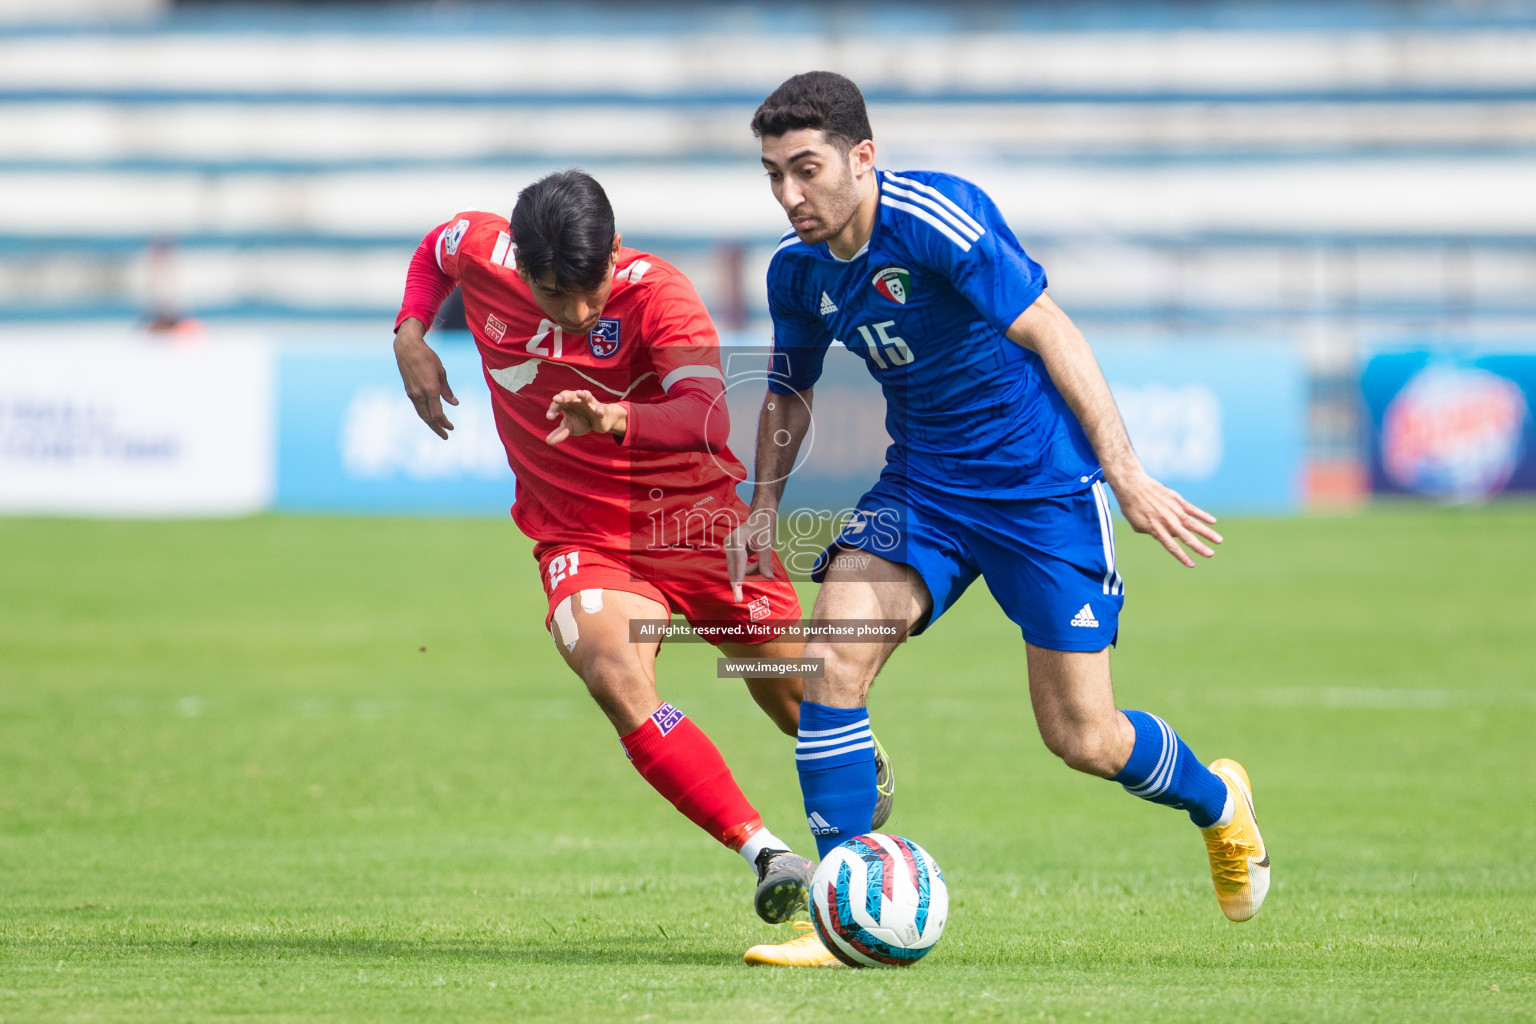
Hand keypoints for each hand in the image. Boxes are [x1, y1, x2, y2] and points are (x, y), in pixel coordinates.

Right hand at [393, 320, 457, 438]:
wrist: (407, 348)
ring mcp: (412, 393)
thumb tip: (455, 403)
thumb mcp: (441, 372)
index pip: (437, 414)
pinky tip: (430, 416)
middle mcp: (419, 394)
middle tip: (446, 436)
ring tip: (438, 429)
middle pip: (428, 418)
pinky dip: (425, 414)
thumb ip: (447, 390)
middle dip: (437, 428)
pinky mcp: (409, 390)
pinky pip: (417, 407)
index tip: (451, 427)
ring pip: (422, 414)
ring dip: (430, 423)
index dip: (444, 422)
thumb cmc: (427, 357)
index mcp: (430, 390)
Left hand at [545, 389, 626, 444]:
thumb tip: (548, 441)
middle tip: (556, 399)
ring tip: (579, 394)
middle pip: (569, 395)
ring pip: (586, 396)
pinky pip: (600, 409)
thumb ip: (560, 433)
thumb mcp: (569, 427)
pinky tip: (599, 412)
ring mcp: (590, 403)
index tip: (549, 417)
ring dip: (583, 394)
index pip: (558, 404)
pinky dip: (600, 410)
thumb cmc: (581, 420)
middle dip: (564, 397)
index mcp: (567, 402)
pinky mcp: (601, 409)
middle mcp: (578, 399)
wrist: (600, 420)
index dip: (553, 409)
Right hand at [724, 505, 777, 602]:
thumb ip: (766, 562)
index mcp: (737, 540)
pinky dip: (748, 567)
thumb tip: (769, 577)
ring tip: (763, 559)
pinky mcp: (730, 551)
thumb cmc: (765, 528)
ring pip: (737, 569)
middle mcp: (729, 543)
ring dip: (751, 569)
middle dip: (751, 573)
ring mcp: (728, 547)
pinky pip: (738, 566)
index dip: (738, 580)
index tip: (737, 593)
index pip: (738, 564)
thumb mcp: (768, 545)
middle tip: (746, 593)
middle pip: (735, 569)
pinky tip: (757, 559)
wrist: (760, 516)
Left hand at [1105, 468, 1221, 567]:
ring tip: (1219, 541)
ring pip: (1194, 524)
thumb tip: (1165, 536)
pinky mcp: (1177, 500)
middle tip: (1210, 554)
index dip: (1182, 556)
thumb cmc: (1131, 507)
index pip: (1172, 546)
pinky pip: (1193, 509)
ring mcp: (1174, 510)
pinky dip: (1203, 515)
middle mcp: (1167, 521)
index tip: (1192, 565)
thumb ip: (1152, 533)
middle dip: (1199, 547)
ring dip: (1207, 533)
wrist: (1133, 486)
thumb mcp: (1138, 525)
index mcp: (1156, 530)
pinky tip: (1213, 521)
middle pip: (1186, 537)